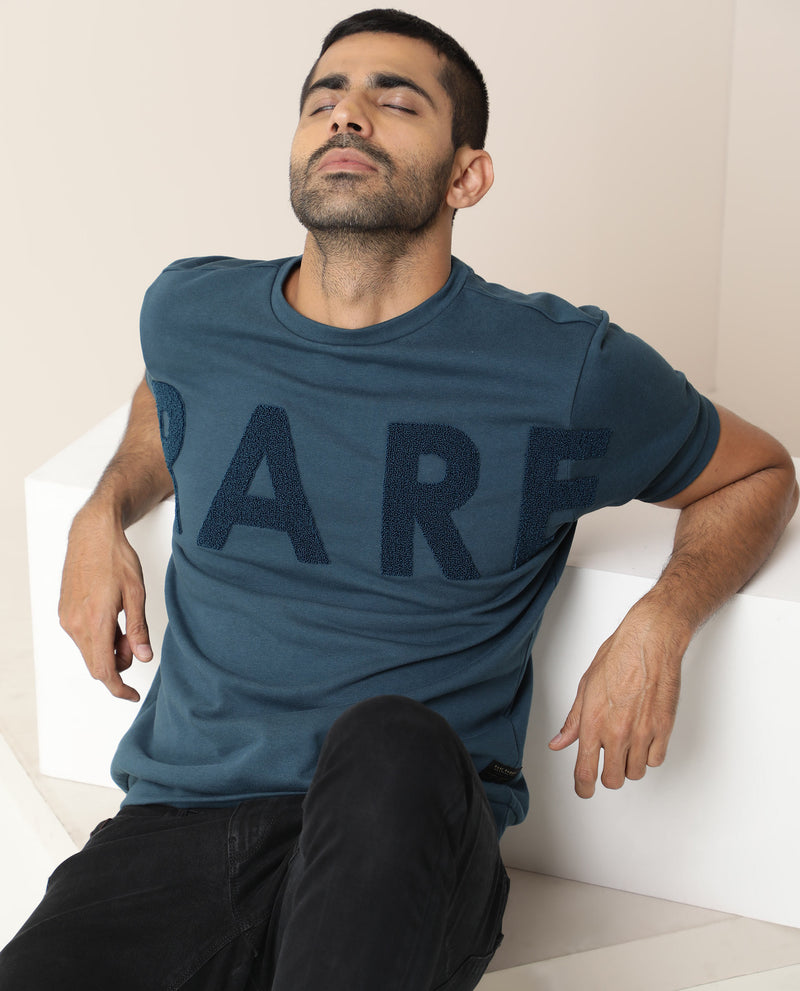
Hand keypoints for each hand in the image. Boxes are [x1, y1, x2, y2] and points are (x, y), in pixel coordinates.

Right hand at [58, 505, 152, 701]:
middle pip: (96, 664)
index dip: (119, 688)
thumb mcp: (136, 593)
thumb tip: (144, 657)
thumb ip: (138, 628)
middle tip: (135, 640)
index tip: (132, 696)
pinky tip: (111, 617)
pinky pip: (82, 638)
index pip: (104, 670)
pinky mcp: (64, 613)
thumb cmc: (116, 559)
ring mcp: (67, 619)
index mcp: (96, 622)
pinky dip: (99, 637)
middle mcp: (75, 624)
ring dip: (109, 649)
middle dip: (119, 663)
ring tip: (124, 621)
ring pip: (89, 651)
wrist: (91, 535)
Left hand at [548, 598, 685, 797]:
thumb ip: (573, 721)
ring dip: (630, 764)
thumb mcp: (586, 687)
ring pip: (636, 772)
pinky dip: (649, 755)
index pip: (585, 771)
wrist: (649, 642)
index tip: (584, 791)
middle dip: (608, 776)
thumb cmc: (618, 657)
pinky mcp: (664, 728)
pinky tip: (644, 740)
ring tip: (626, 745)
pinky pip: (656, 759)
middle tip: (607, 764)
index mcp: (593, 723)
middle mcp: (618, 732)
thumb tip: (559, 743)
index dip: (583, 788)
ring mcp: (643, 733)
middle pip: (613, 779)